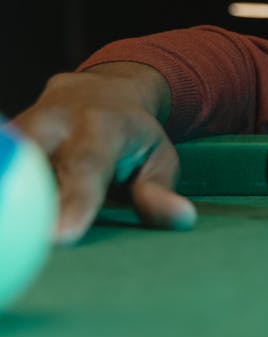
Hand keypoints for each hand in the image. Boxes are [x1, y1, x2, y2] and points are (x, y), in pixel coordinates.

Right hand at [10, 62, 195, 244]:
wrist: (97, 91)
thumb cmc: (132, 136)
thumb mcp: (158, 157)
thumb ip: (159, 190)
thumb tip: (181, 218)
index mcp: (101, 126)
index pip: (85, 165)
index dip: (74, 201)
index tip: (61, 237)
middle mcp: (53, 122)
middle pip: (30, 159)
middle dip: (21, 200)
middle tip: (24, 245)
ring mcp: (20, 128)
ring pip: (6, 160)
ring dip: (7, 196)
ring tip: (11, 237)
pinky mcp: (2, 141)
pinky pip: (0, 164)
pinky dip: (4, 189)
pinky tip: (8, 223)